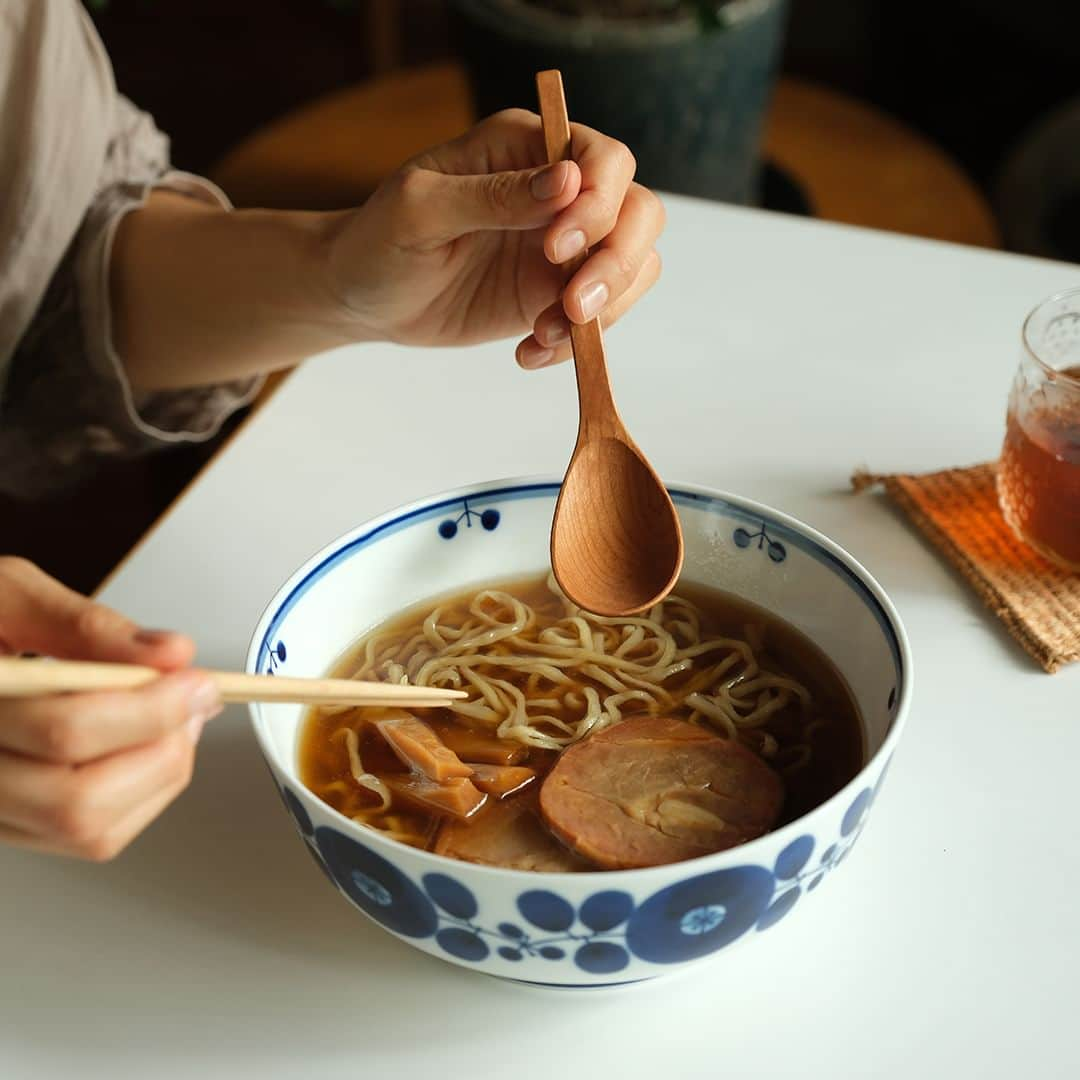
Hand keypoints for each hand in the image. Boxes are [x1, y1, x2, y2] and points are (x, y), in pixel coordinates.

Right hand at [0, 559, 219, 860]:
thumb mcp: (10, 596)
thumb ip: (89, 626)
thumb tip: (171, 653)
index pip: (66, 732)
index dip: (151, 709)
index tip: (197, 681)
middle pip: (81, 802)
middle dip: (163, 749)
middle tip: (195, 698)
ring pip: (92, 831)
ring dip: (161, 774)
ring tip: (177, 716)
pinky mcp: (16, 823)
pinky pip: (92, 837)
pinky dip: (144, 792)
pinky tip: (150, 743)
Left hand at [324, 108, 664, 368]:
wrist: (363, 298)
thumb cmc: (379, 239)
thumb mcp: (420, 209)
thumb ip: (493, 195)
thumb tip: (566, 181)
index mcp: (525, 148)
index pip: (604, 161)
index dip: (598, 203)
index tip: (555, 247)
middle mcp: (558, 193)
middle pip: (637, 213)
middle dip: (617, 263)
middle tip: (573, 306)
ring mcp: (563, 248)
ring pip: (632, 267)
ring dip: (604, 309)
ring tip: (543, 335)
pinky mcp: (556, 295)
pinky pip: (600, 317)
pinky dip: (577, 342)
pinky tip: (529, 352)